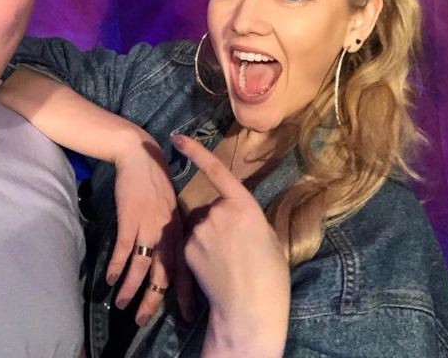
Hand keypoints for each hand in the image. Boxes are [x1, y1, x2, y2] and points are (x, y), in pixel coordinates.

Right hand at [108, 130, 193, 325]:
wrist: (140, 156)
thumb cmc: (156, 180)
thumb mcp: (173, 206)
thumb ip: (174, 231)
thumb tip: (172, 254)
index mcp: (180, 230)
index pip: (185, 268)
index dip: (186, 293)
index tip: (188, 314)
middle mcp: (167, 232)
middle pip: (163, 274)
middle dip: (153, 300)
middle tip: (144, 320)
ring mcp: (148, 226)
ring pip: (141, 267)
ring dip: (129, 288)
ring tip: (122, 305)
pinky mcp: (130, 219)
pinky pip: (124, 250)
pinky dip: (116, 266)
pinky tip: (109, 279)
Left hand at [172, 135, 288, 357]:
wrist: (250, 309)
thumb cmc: (270, 276)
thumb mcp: (269, 238)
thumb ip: (249, 219)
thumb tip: (240, 214)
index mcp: (244, 205)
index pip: (217, 171)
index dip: (196, 152)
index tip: (177, 138)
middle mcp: (218, 212)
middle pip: (211, 208)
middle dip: (219, 222)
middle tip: (237, 249)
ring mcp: (199, 230)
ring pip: (199, 226)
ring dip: (208, 237)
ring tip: (227, 263)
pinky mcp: (186, 248)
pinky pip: (190, 243)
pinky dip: (199, 252)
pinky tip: (214, 269)